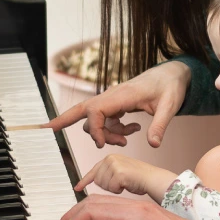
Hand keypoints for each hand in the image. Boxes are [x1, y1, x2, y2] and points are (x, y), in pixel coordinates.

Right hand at [45, 62, 191, 147]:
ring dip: (105, 133)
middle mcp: (113, 96)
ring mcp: (113, 100)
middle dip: (63, 119)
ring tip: (128, 137)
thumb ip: (161, 125)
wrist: (174, 74)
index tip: (103, 144)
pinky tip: (132, 130)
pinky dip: (113, 130)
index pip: (96, 111)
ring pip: (95, 119)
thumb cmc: (171, 86)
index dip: (95, 129)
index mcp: (122, 94)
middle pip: (81, 108)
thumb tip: (154, 145)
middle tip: (45, 129)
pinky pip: (105, 120)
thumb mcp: (170, 106)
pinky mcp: (116, 104)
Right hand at [51, 194, 219, 219]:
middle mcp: (138, 207)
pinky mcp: (147, 217)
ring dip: (82, 217)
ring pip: (103, 205)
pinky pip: (114, 211)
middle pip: (93, 203)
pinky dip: (96, 219)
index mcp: (136, 213)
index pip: (92, 210)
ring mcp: (142, 210)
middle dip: (70, 219)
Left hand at [74, 153, 176, 201]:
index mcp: (110, 157)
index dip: (85, 181)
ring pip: (103, 185)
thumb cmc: (139, 178)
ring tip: (125, 183)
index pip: (93, 171)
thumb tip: (95, 181)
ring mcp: (114, 164)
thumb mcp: (120, 172)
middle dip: (108, 186)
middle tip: (121, 184)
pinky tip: (127, 184)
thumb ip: (107, 174)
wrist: (152, 179)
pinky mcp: (118, 172)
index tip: (78, 187)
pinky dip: (119, 190)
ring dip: (113, 188)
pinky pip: (111, 188)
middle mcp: (110, 158)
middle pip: (97, 181)